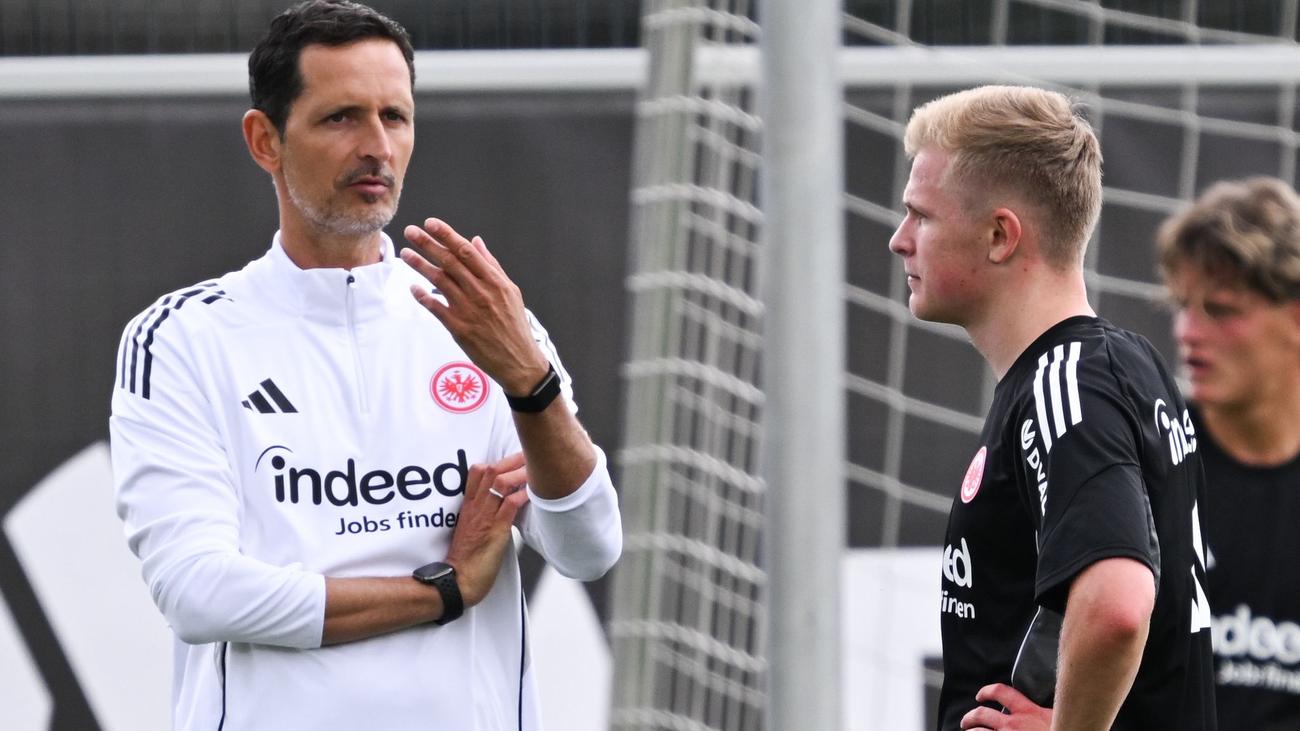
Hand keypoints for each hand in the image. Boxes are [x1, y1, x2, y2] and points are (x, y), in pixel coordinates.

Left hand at [401, 218, 549, 394]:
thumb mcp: (511, 291)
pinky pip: (436, 308)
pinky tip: (413, 287)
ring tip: (405, 253)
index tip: (431, 223)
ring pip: (439, 281)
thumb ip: (492, 265)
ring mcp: (469, 310)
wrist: (519, 360)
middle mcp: (481, 293)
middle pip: (450, 262)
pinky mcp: (459, 329)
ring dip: (420, 265)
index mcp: (495, 281)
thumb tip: (476, 241)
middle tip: (410, 231)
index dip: (447, 235)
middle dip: (428, 244)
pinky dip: (423, 296)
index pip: (467, 251)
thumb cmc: (514, 324)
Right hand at [443, 452, 529, 607]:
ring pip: (501, 482)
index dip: (495, 461)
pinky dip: (524, 494)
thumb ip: (484, 516)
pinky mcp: (496, 530)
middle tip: (529, 456)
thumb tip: (504, 507)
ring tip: (535, 469)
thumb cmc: (467, 560)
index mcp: (467, 506)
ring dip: (521, 473)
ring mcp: (485, 517)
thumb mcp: (472, 530)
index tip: (511, 460)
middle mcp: (475, 507)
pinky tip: (535, 492)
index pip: (476, 471)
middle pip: (491, 470)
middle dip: (512, 460)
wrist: (458, 581)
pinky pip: (511, 504)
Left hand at [960, 684, 1052, 730]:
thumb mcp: (1058, 715)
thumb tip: (1044, 708)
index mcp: (1029, 712)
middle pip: (982, 714)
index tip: (980, 695)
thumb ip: (1044, 711)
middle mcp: (1014, 724)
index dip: (987, 691)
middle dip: (970, 716)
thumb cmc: (1066, 728)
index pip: (1002, 692)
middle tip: (966, 721)